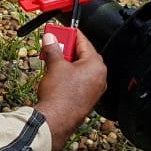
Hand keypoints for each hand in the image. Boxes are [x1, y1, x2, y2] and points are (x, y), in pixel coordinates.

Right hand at [35, 30, 106, 150]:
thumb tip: (51, 39)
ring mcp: (94, 89)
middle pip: (84, 55)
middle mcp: (99, 77)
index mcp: (96, 65)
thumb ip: (53, 49)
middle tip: (55, 45)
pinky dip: (69, 75)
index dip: (71, 34)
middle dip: (68, 49)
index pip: (84, 42)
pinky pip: (80, 81)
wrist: (56, 120)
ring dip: (67, 63)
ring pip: (81, 69)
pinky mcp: (87, 99)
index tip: (62, 31)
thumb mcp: (55, 65)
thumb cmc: (60, 95)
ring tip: (52, 60)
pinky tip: (56, 76)